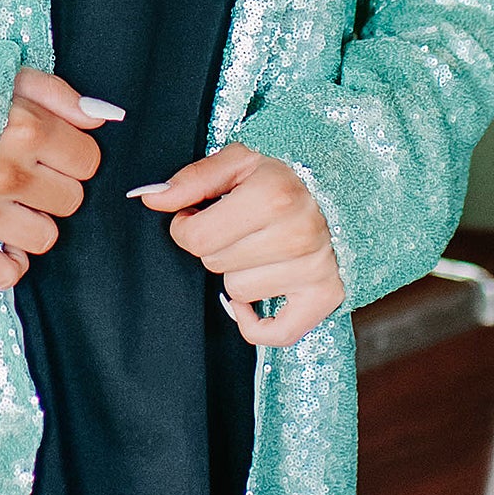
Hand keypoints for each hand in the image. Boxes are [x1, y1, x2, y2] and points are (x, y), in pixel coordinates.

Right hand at [0, 67, 120, 288]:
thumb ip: (54, 92)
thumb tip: (101, 117)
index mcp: (23, 127)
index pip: (88, 160)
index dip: (70, 152)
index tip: (46, 148)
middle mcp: (8, 174)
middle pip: (71, 200)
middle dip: (52, 186)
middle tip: (19, 171)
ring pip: (46, 237)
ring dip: (30, 222)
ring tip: (1, 201)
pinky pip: (8, 274)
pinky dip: (6, 260)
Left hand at [129, 144, 344, 345]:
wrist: (343, 189)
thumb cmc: (285, 175)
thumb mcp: (239, 161)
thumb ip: (192, 180)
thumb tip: (150, 199)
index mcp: (272, 196)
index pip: (196, 238)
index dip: (187, 227)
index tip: (198, 215)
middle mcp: (296, 235)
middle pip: (216, 264)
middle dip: (218, 245)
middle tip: (240, 226)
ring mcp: (314, 269)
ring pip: (240, 292)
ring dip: (241, 272)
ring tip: (261, 247)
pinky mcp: (326, 296)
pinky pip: (277, 333)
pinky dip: (258, 322)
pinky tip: (257, 295)